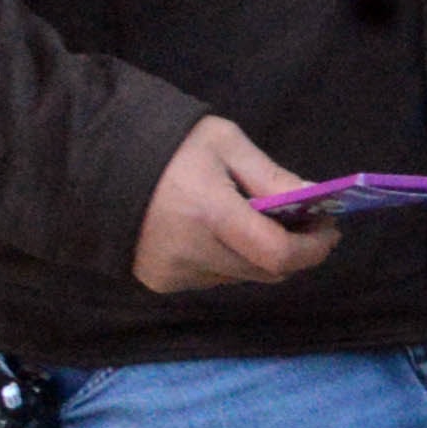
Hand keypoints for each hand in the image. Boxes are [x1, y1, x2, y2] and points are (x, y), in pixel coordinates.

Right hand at [132, 114, 340, 293]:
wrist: (97, 163)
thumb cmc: (167, 145)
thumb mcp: (225, 144)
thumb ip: (272, 177)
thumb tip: (315, 199)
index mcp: (209, 214)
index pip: (276, 253)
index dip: (312, 248)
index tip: (329, 229)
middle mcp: (191, 253)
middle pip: (265, 270)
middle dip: (294, 251)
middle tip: (307, 224)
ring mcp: (173, 273)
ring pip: (242, 277)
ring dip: (260, 256)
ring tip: (259, 223)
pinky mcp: (160, 283)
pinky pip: (214, 279)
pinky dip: (230, 261)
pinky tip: (221, 233)